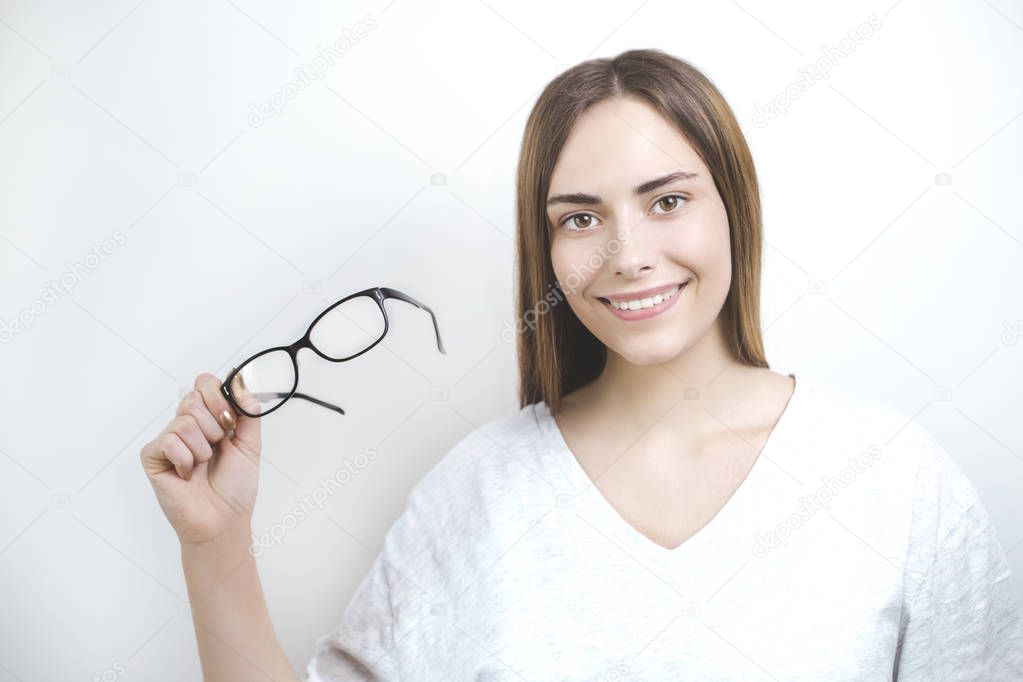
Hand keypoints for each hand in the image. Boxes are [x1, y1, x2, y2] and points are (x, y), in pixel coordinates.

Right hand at [140, 372, 261, 546]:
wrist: (223, 519)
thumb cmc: (235, 487)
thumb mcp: (250, 444)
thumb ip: (249, 412)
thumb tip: (240, 383)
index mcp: (209, 418)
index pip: (205, 383)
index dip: (218, 396)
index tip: (230, 420)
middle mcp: (187, 425)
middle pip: (193, 398)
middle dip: (214, 426)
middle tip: (217, 447)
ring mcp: (168, 440)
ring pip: (184, 421)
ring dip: (202, 448)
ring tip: (202, 466)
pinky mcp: (152, 456)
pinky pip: (169, 441)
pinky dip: (185, 459)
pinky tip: (186, 474)